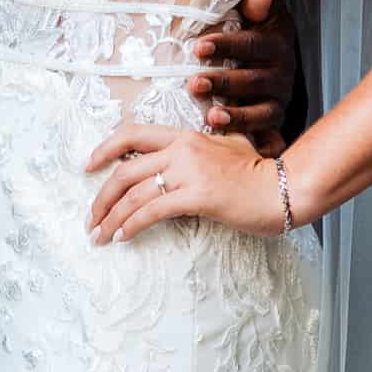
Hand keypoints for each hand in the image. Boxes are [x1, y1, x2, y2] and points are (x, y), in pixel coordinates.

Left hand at [85, 123, 284, 243]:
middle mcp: (181, 149)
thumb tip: (175, 163)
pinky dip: (132, 225)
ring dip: (111, 217)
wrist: (284, 187)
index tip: (88, 166)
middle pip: (125, 170)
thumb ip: (198, 150)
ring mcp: (189, 171)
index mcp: (183, 136)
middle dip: (101, 196)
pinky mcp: (197, 196)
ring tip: (99, 235)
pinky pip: (153, 211)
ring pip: (134, 194)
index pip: (131, 134)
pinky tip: (122, 237)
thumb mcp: (224, 148)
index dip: (104, 149)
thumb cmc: (257, 173)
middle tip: (90, 217)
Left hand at [186, 0, 296, 140]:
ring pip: (262, 111)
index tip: (199, 47)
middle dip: (223, 83)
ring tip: (211, 117)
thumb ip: (254, 4)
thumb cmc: (253, 34)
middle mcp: (282, 73)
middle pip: (254, 80)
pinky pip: (268, 135)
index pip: (252, 43)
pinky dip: (259, 143)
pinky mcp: (274, 121)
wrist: (272, 61)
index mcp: (275, 42)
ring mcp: (279, 99)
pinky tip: (239, 148)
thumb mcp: (256, 14)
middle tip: (193, 84)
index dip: (226, 45)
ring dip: (237, 115)